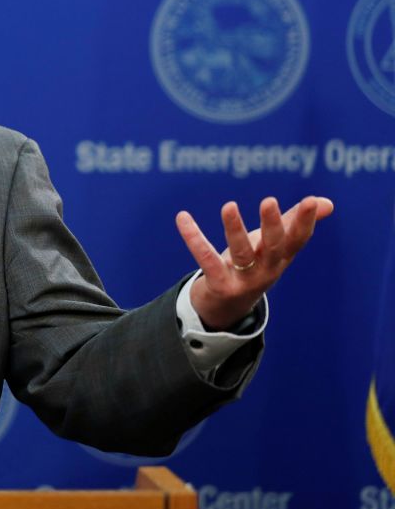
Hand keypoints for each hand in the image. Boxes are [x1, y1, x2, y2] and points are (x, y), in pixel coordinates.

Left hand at [175, 196, 332, 330]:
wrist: (225, 307)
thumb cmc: (252, 265)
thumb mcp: (273, 246)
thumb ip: (294, 222)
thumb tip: (326, 202)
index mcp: (280, 258)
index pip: (298, 240)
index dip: (306, 222)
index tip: (312, 201)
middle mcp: (266, 270)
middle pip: (273, 247)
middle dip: (273, 225)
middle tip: (269, 201)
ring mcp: (243, 280)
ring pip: (241, 254)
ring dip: (235, 229)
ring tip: (229, 206)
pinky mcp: (219, 285)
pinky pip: (206, 259)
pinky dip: (194, 237)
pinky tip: (182, 217)